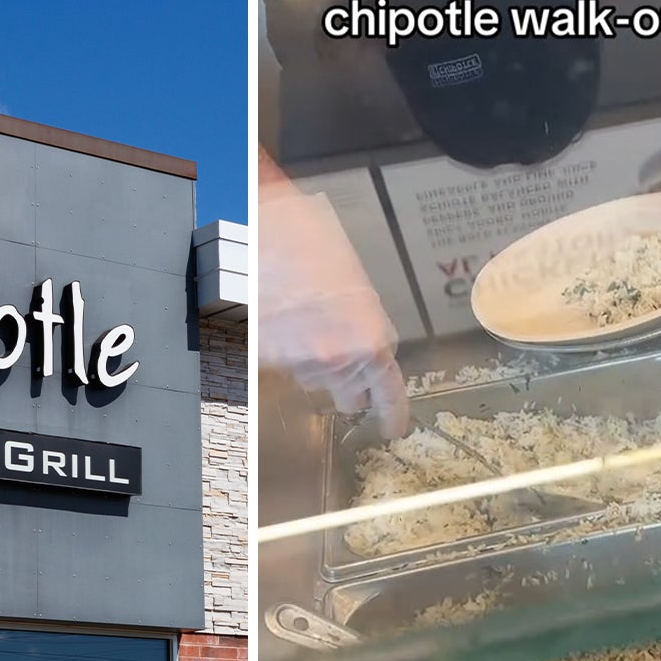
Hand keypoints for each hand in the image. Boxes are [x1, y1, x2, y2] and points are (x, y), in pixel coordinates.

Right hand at [258, 189, 409, 436]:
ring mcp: (300, 362)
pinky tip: (284, 320)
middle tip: (339, 353)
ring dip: (313, 362)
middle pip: (348, 397)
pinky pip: (283, 367)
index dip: (391, 416)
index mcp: (373, 341)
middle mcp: (340, 361)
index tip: (392, 430)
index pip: (388, 396)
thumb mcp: (360, 291)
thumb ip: (366, 330)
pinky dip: (284, 351)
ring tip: (305, 321)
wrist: (272, 231)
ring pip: (313, 380)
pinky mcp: (268, 358)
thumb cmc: (319, 247)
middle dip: (347, 384)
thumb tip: (362, 350)